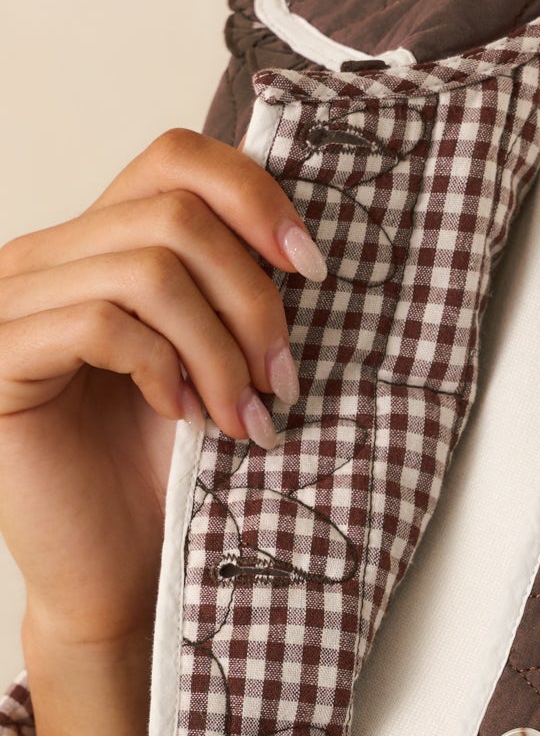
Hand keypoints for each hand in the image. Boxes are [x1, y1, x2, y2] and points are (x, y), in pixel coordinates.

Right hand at [0, 128, 326, 649]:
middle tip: (284, 381)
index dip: (255, 197)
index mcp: (99, 246)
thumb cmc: (168, 477)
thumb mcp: (216, 364)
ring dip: (220, 349)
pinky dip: (163, 368)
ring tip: (244, 416)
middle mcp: (46, 260)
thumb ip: (233, 294)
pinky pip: (101, 323)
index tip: (313, 270)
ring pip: (147, 270)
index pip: (175, 159)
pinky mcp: (1, 361)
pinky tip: (181, 418)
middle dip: (252, 299)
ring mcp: (12, 306)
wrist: (120, 576)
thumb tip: (309, 248)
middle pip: (174, 213)